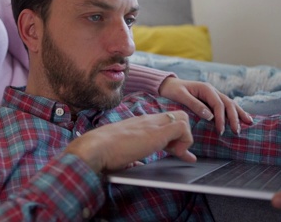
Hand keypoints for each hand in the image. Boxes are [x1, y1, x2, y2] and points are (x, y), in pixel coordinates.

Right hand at [64, 111, 195, 172]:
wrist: (95, 148)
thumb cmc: (102, 152)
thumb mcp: (121, 153)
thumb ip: (130, 155)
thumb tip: (134, 164)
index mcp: (138, 124)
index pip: (164, 122)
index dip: (174, 138)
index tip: (178, 153)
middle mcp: (147, 120)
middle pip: (177, 115)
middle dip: (183, 135)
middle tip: (178, 153)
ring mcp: (152, 124)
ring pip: (183, 118)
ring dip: (185, 138)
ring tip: (177, 155)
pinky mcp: (157, 132)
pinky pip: (183, 127)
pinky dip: (185, 141)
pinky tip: (176, 154)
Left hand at [158, 77, 252, 134]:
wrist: (168, 84)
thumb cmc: (172, 90)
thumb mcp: (181, 96)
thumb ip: (194, 104)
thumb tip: (210, 116)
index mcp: (206, 89)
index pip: (218, 104)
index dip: (221, 118)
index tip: (221, 130)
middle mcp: (212, 90)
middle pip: (228, 104)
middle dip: (234, 118)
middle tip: (236, 131)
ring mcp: (213, 94)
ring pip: (230, 103)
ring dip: (239, 113)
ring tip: (248, 123)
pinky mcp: (211, 99)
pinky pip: (226, 105)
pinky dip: (235, 111)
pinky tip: (242, 117)